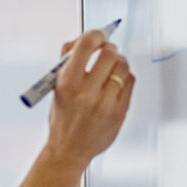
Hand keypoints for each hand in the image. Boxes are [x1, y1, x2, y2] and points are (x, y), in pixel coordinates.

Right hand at [45, 30, 135, 167]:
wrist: (68, 150)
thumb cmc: (62, 118)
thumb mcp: (56, 88)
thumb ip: (66, 61)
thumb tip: (80, 40)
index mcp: (67, 83)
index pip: (87, 45)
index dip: (95, 36)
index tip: (97, 38)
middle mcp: (86, 92)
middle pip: (110, 53)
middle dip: (109, 49)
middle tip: (106, 52)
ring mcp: (105, 103)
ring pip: (123, 67)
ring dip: (118, 63)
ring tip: (111, 69)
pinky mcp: (119, 112)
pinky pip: (130, 82)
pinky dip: (125, 78)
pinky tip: (116, 83)